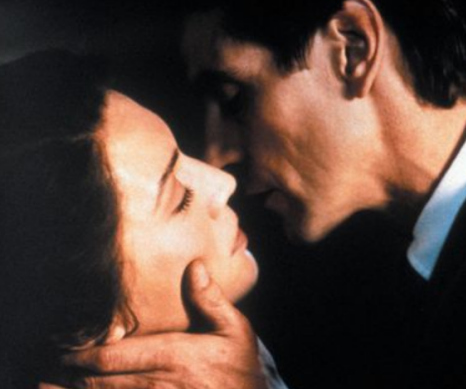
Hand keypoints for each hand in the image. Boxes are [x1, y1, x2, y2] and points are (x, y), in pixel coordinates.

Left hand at [40, 260, 265, 388]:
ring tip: (47, 385)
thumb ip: (211, 299)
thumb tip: (194, 266)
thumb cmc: (241, 365)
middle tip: (46, 364)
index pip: (115, 356)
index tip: (63, 345)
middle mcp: (160, 381)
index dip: (82, 353)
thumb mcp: (235, 328)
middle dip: (69, 373)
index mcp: (174, 355)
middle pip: (100, 381)